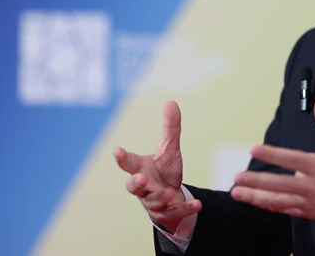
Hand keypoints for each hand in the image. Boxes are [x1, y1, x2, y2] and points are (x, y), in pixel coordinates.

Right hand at [113, 100, 201, 232]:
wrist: (171, 198)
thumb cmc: (164, 171)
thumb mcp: (170, 148)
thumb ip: (170, 128)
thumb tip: (170, 101)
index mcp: (140, 169)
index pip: (128, 163)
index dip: (122, 157)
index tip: (117, 150)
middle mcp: (144, 187)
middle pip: (134, 187)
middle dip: (136, 183)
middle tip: (141, 178)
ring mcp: (154, 202)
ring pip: (153, 202)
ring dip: (160, 198)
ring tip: (168, 193)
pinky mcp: (168, 213)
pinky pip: (175, 213)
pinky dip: (185, 209)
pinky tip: (197, 205)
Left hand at [231, 98, 314, 230]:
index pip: (291, 159)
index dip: (271, 154)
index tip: (254, 149)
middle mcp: (312, 186)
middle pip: (279, 184)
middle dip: (256, 181)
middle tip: (237, 177)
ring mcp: (309, 202)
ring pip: (278, 200)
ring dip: (256, 196)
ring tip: (238, 193)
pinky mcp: (310, 212)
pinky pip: (285, 210)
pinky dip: (270, 206)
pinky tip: (258, 202)